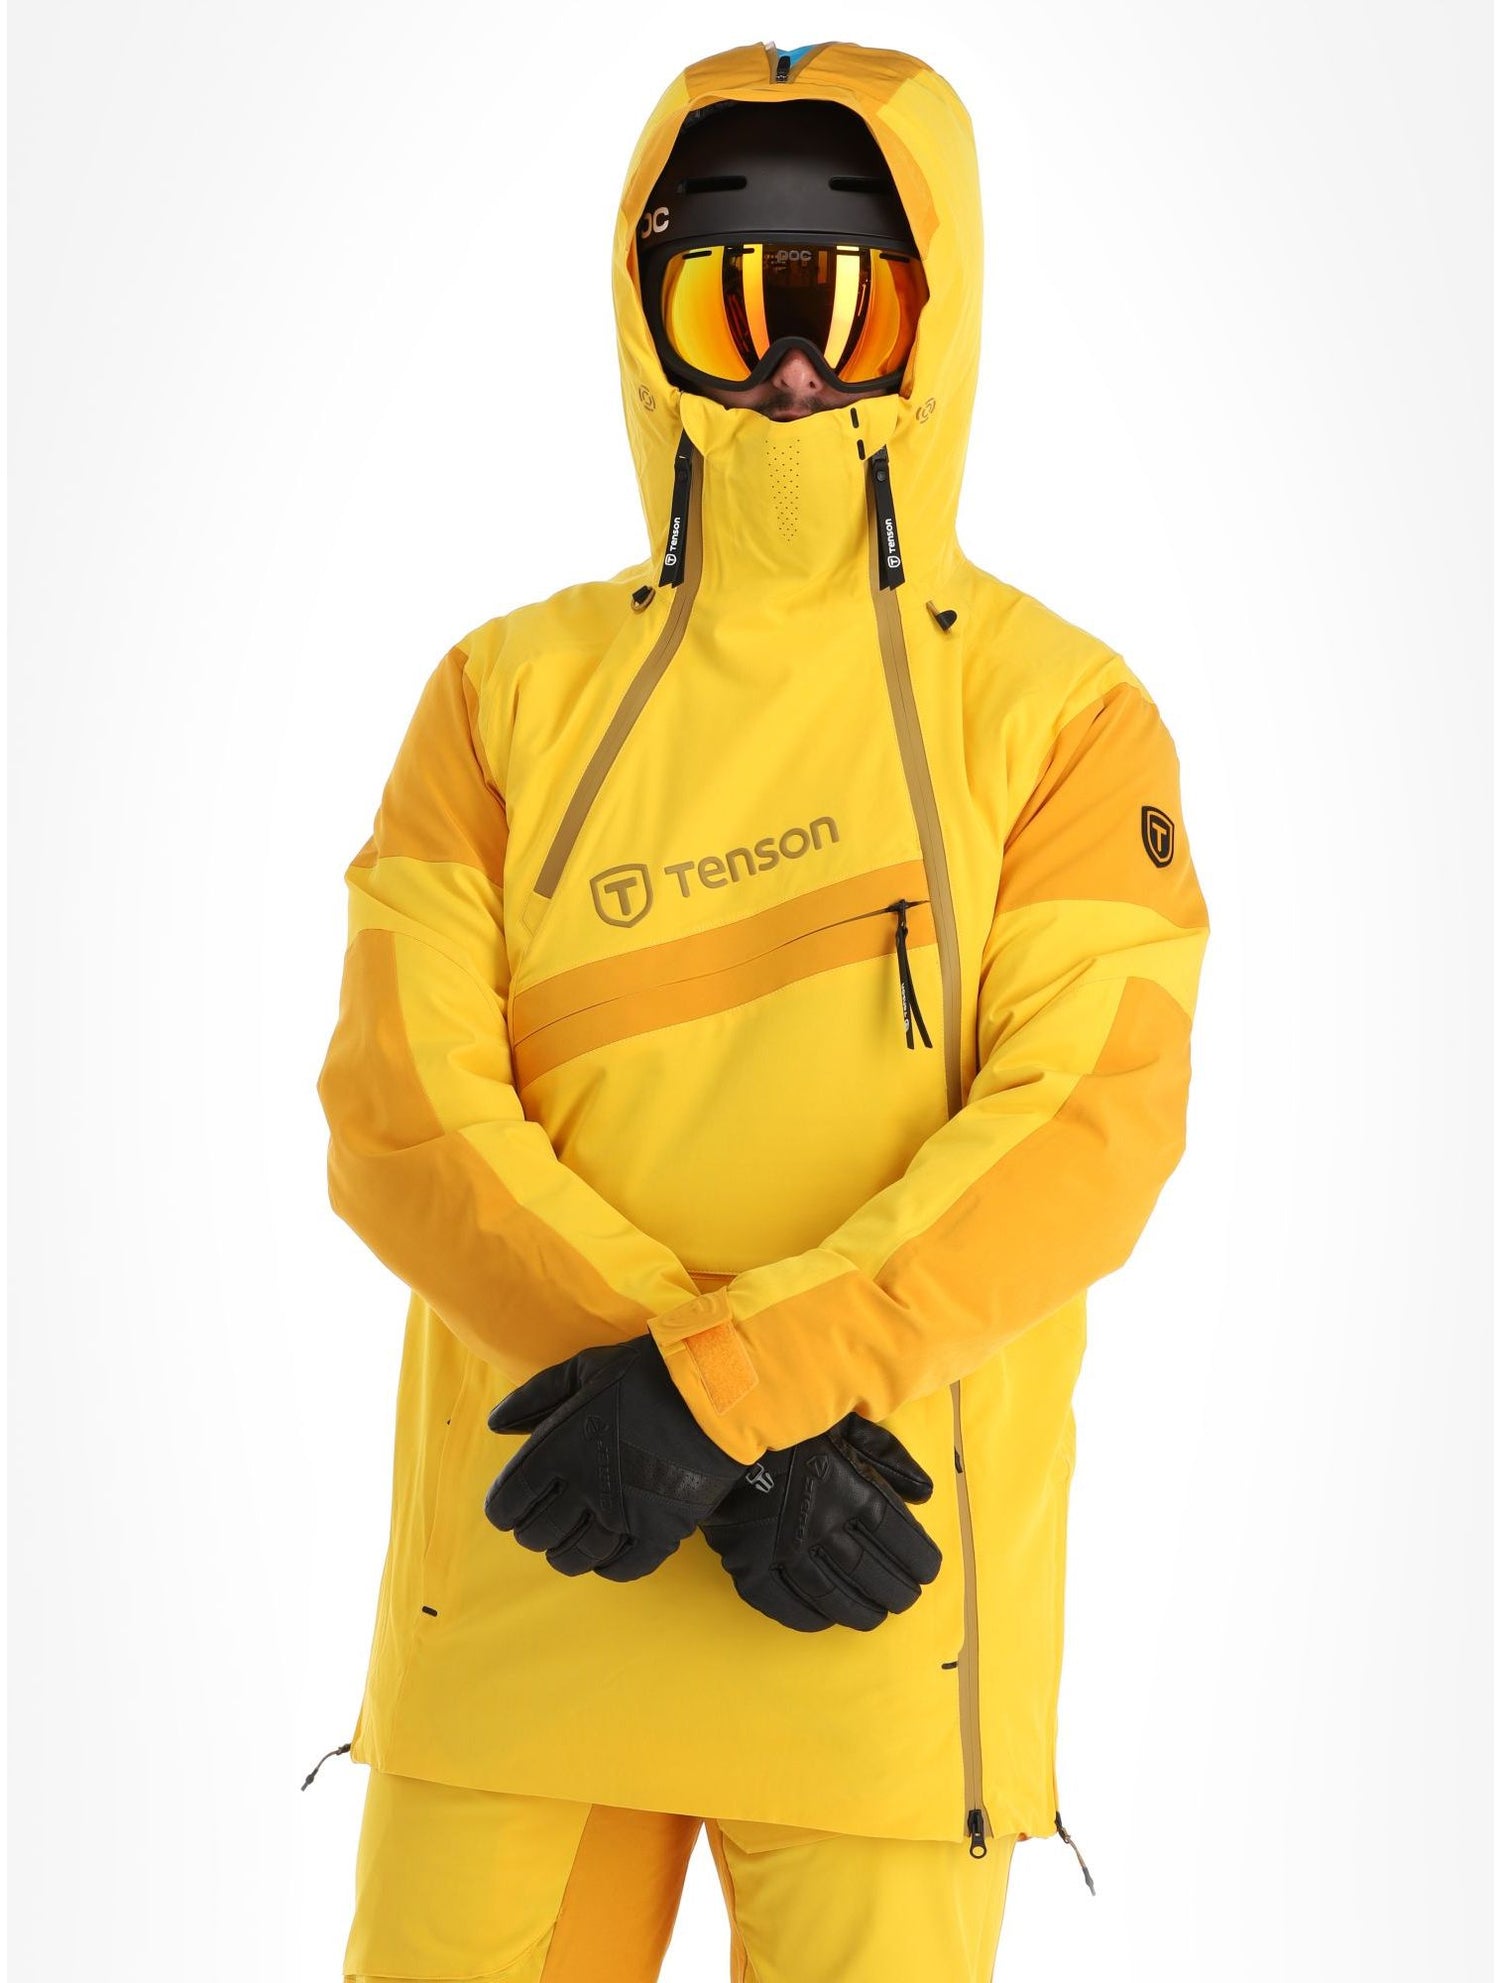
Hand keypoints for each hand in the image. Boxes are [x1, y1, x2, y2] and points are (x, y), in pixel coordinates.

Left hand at [484, 1334, 745, 1581]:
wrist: (714, 1388)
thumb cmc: (646, 1372)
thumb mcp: (583, 1369)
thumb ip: (534, 1397)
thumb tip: (496, 1425)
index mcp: (558, 1447)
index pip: (509, 1501)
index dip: (503, 1511)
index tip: (511, 1509)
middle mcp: (584, 1486)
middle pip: (538, 1534)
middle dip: (533, 1532)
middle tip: (543, 1523)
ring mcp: (623, 1512)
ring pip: (576, 1557)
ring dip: (565, 1555)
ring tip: (569, 1544)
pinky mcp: (661, 1529)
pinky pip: (625, 1568)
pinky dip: (608, 1568)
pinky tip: (606, 1556)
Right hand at [701, 1415, 942, 1630]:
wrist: (716, 1426)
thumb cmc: (790, 1422)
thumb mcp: (846, 1422)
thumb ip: (887, 1456)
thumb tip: (924, 1494)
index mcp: (850, 1489)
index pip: (899, 1538)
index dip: (919, 1560)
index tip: (927, 1572)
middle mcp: (822, 1525)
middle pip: (872, 1573)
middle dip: (897, 1591)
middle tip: (906, 1599)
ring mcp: (784, 1549)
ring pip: (833, 1596)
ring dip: (860, 1612)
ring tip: (876, 1617)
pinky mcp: (748, 1563)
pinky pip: (784, 1604)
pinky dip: (808, 1617)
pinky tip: (825, 1619)